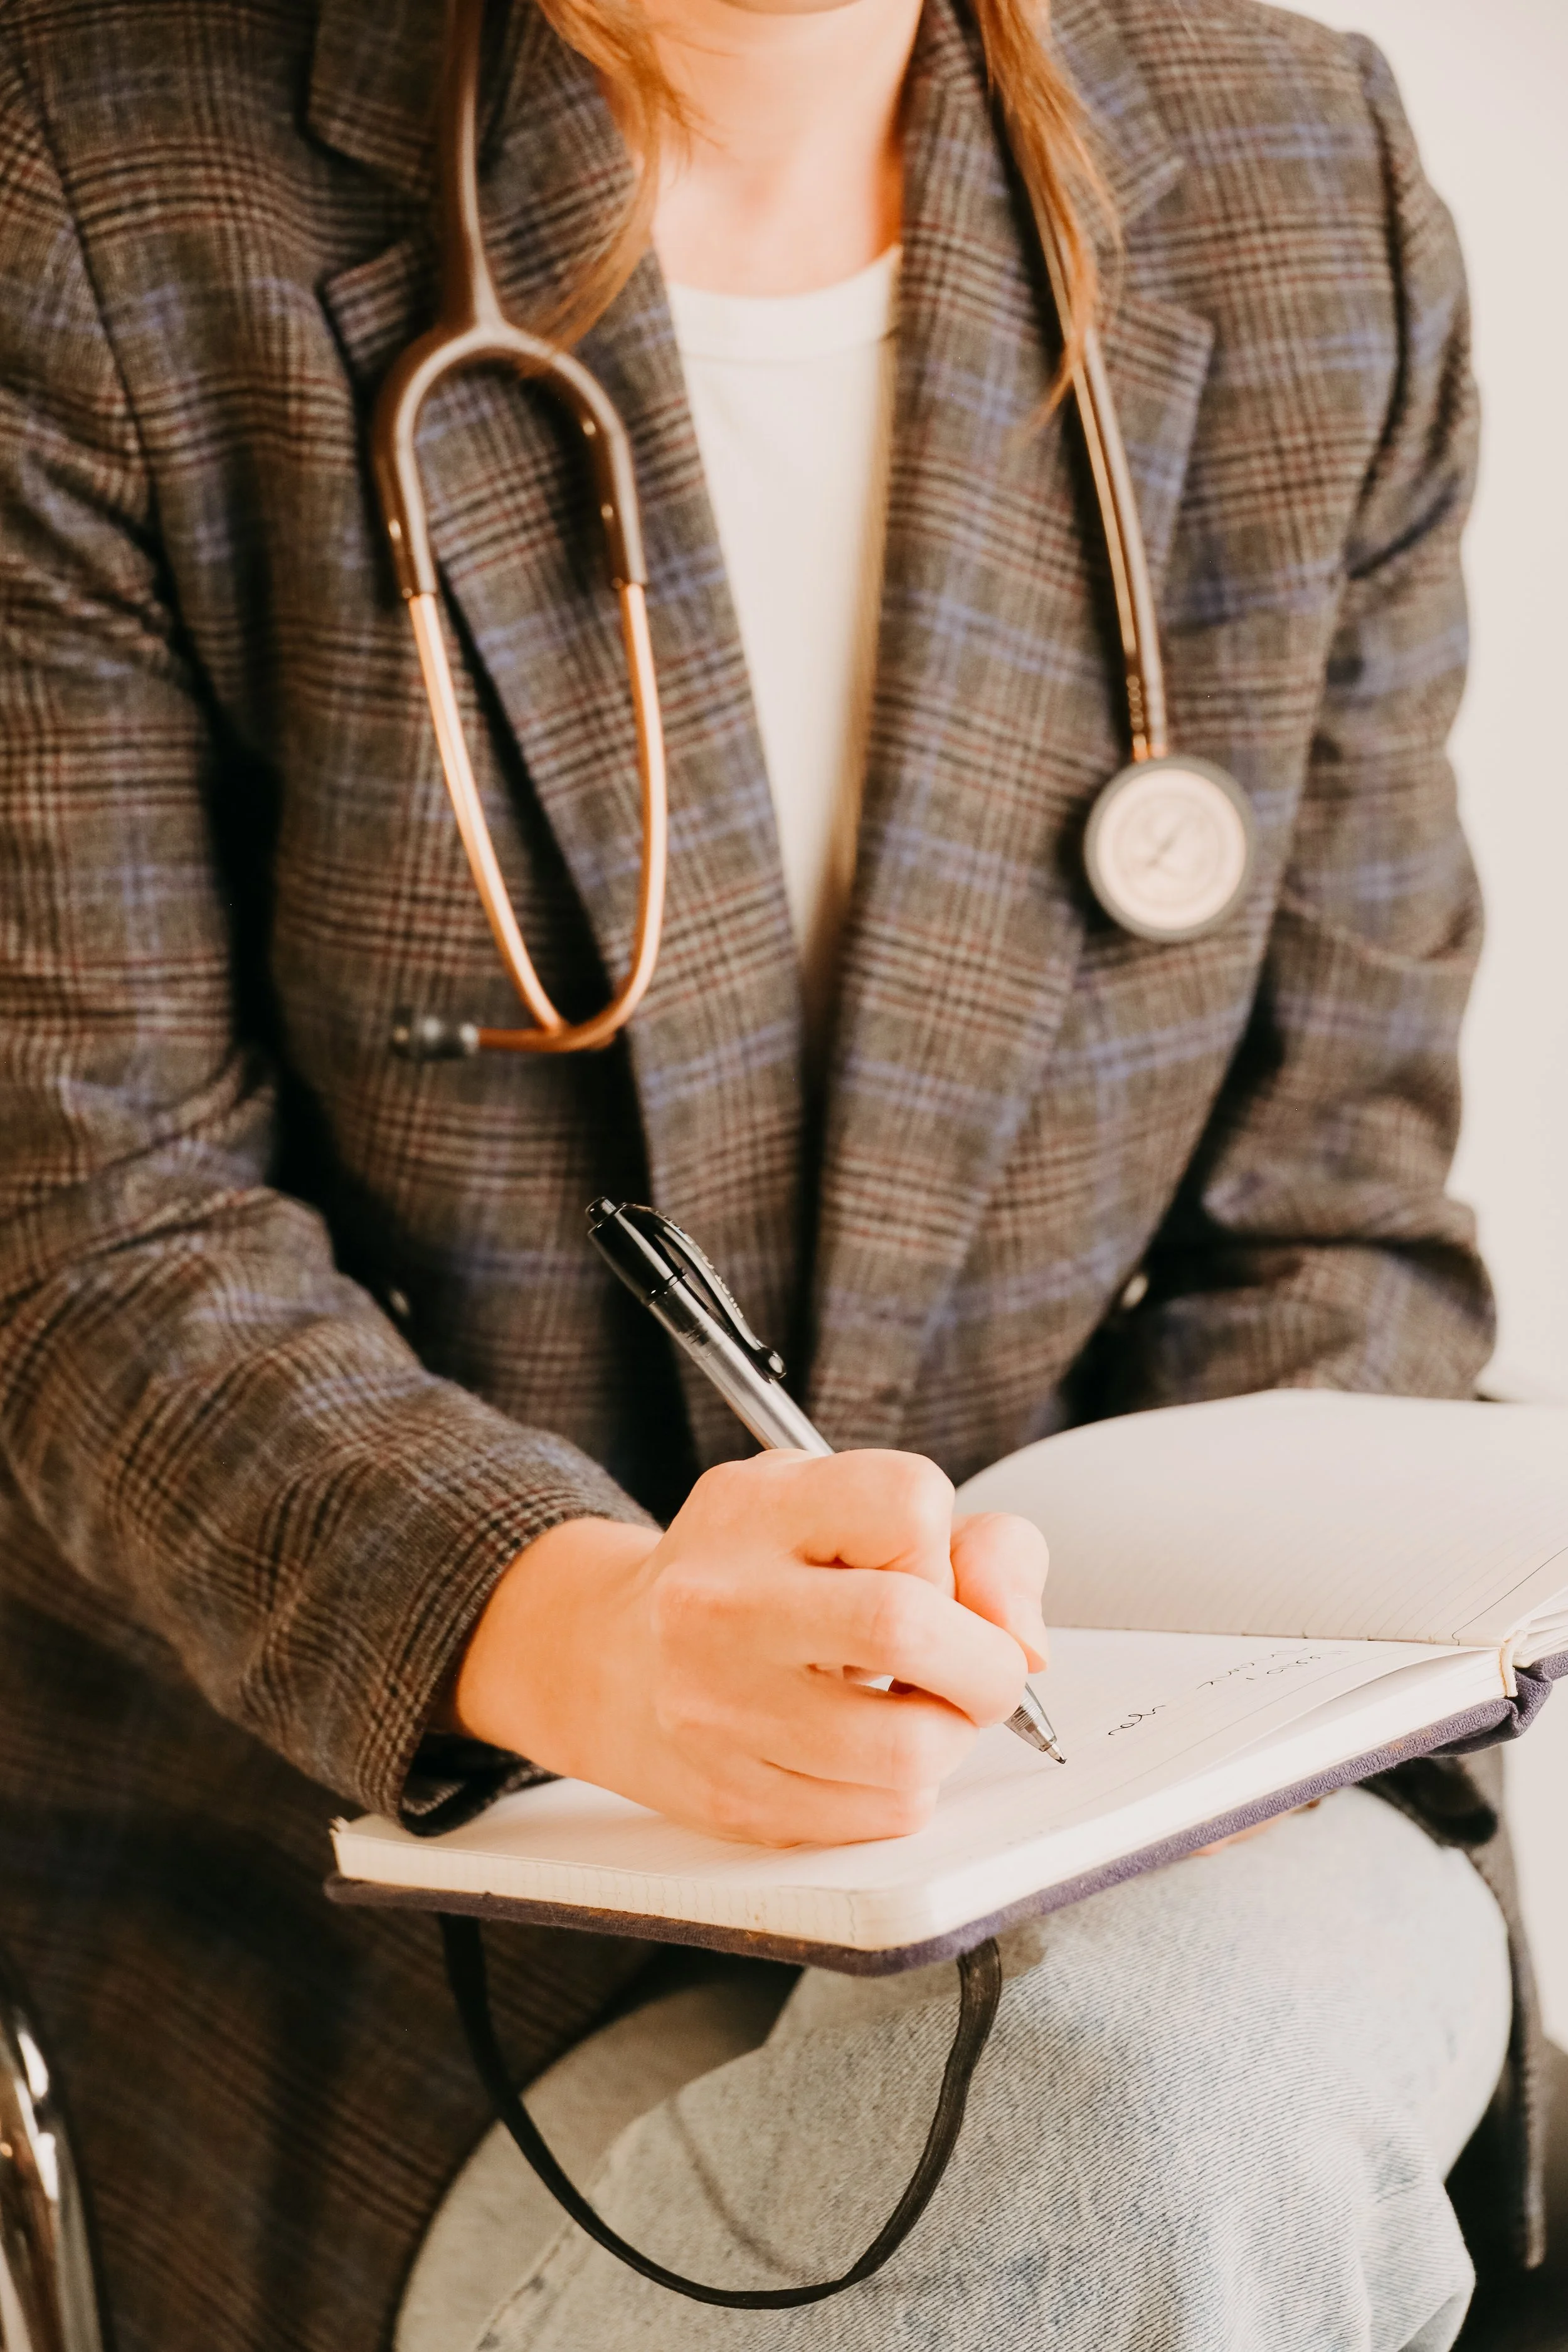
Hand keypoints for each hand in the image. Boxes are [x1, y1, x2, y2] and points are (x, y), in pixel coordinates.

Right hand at [453, 1451, 1049, 1847]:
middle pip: (909, 1627)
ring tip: (915, 1709)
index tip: (925, 1571)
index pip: (909, 1504)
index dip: (949, 1547)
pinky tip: (864, 1751)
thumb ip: (976, 1547)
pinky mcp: (730, 1796)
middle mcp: (721, 1601)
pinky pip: (878, 1817)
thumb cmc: (755, 1574)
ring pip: (908, 1750)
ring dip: (948, 1735)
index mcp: (757, 1507)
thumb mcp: (845, 1509)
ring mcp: (716, 1707)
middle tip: (973, 1667)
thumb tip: (1027, 1641)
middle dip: (984, 1662)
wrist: (610, 1659)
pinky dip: (904, 1789)